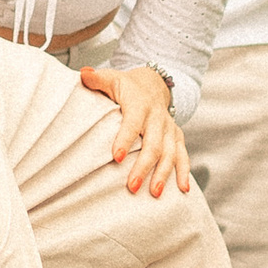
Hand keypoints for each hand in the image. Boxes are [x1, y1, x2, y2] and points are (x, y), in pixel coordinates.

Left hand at [80, 64, 193, 198]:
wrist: (154, 83)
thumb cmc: (126, 86)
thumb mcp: (112, 78)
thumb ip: (97, 79)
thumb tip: (83, 74)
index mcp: (140, 103)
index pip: (133, 122)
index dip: (125, 139)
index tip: (115, 157)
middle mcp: (157, 117)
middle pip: (153, 144)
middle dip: (144, 166)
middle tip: (132, 187)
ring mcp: (169, 128)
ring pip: (170, 153)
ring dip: (163, 174)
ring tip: (155, 193)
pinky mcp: (177, 137)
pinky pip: (183, 155)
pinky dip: (184, 172)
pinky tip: (182, 190)